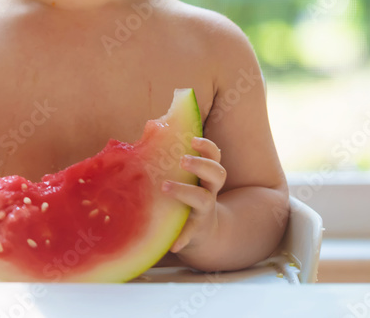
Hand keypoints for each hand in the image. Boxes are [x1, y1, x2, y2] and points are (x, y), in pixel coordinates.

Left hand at [162, 136, 225, 254]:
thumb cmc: (186, 193)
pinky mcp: (195, 232)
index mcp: (204, 174)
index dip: (207, 146)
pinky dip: (182, 239)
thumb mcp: (181, 174)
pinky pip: (190, 236)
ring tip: (166, 187)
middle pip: (217, 174)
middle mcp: (209, 190)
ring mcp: (203, 212)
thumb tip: (152, 125)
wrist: (203, 233)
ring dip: (187, 193)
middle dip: (202, 164)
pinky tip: (173, 244)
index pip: (214, 156)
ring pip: (205, 200)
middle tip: (183, 159)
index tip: (194, 139)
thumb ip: (169, 153)